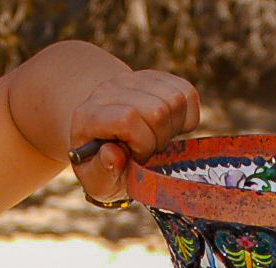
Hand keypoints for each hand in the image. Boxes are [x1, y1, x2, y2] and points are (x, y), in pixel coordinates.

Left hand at [68, 70, 200, 203]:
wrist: (106, 139)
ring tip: (157, 140)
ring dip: (174, 128)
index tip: (138, 158)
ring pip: (176, 99)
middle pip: (158, 110)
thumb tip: (112, 154)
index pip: (128, 118)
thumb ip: (101, 173)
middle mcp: (108, 90)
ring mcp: (133, 79)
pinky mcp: (155, 77)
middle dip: (160, 139)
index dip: (143, 144)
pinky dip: (187, 117)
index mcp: (88, 117)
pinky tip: (170, 128)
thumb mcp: (97, 182)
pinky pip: (187, 93)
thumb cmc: (103, 167)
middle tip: (149, 152)